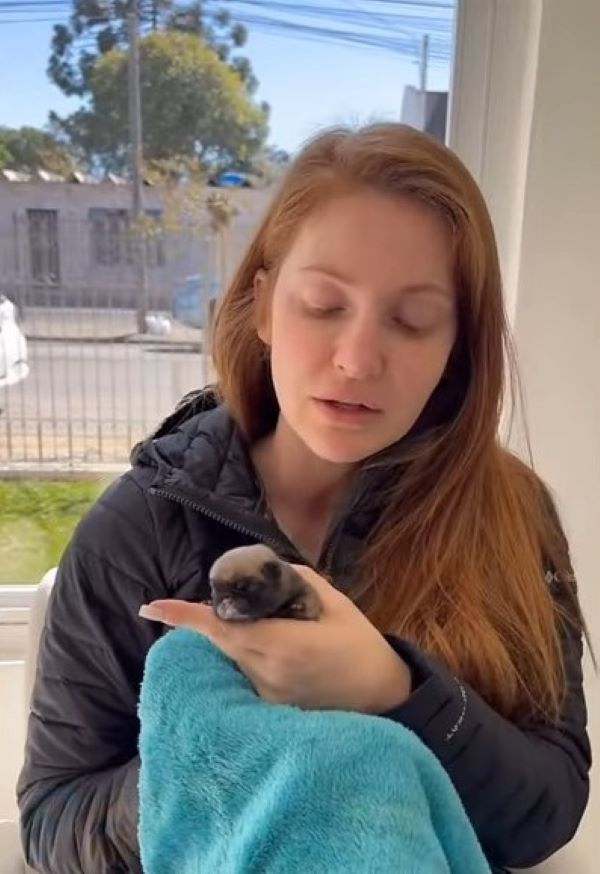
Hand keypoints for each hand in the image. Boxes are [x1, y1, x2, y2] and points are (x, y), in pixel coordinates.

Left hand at [139, 565, 411, 712]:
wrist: (384, 697)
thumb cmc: (361, 645)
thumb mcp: (336, 603)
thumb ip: (296, 581)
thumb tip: (264, 570)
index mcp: (282, 645)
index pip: (222, 628)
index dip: (185, 616)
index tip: (151, 606)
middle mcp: (266, 673)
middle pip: (221, 638)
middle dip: (211, 615)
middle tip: (217, 597)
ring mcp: (265, 694)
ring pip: (234, 653)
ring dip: (237, 632)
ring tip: (280, 624)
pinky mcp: (268, 705)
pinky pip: (247, 669)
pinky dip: (252, 650)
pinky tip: (285, 647)